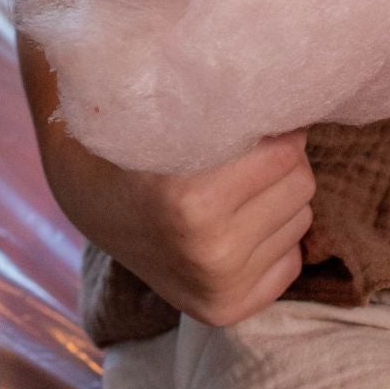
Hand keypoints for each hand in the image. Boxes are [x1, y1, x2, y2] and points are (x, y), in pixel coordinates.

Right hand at [33, 91, 315, 326]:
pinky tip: (234, 224)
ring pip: (301, 219)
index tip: (253, 118)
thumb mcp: (168, 113)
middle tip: (245, 151)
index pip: (286, 151)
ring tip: (233, 187)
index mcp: (188, 198)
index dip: (274, 127)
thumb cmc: (136, 140)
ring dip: (276, 198)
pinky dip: (271, 236)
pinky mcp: (227, 310)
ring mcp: (217, 287)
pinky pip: (291, 260)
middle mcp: (207, 250)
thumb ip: (224, 104)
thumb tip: (273, 78)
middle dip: (280, 160)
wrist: (88, 198)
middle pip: (299, 184)